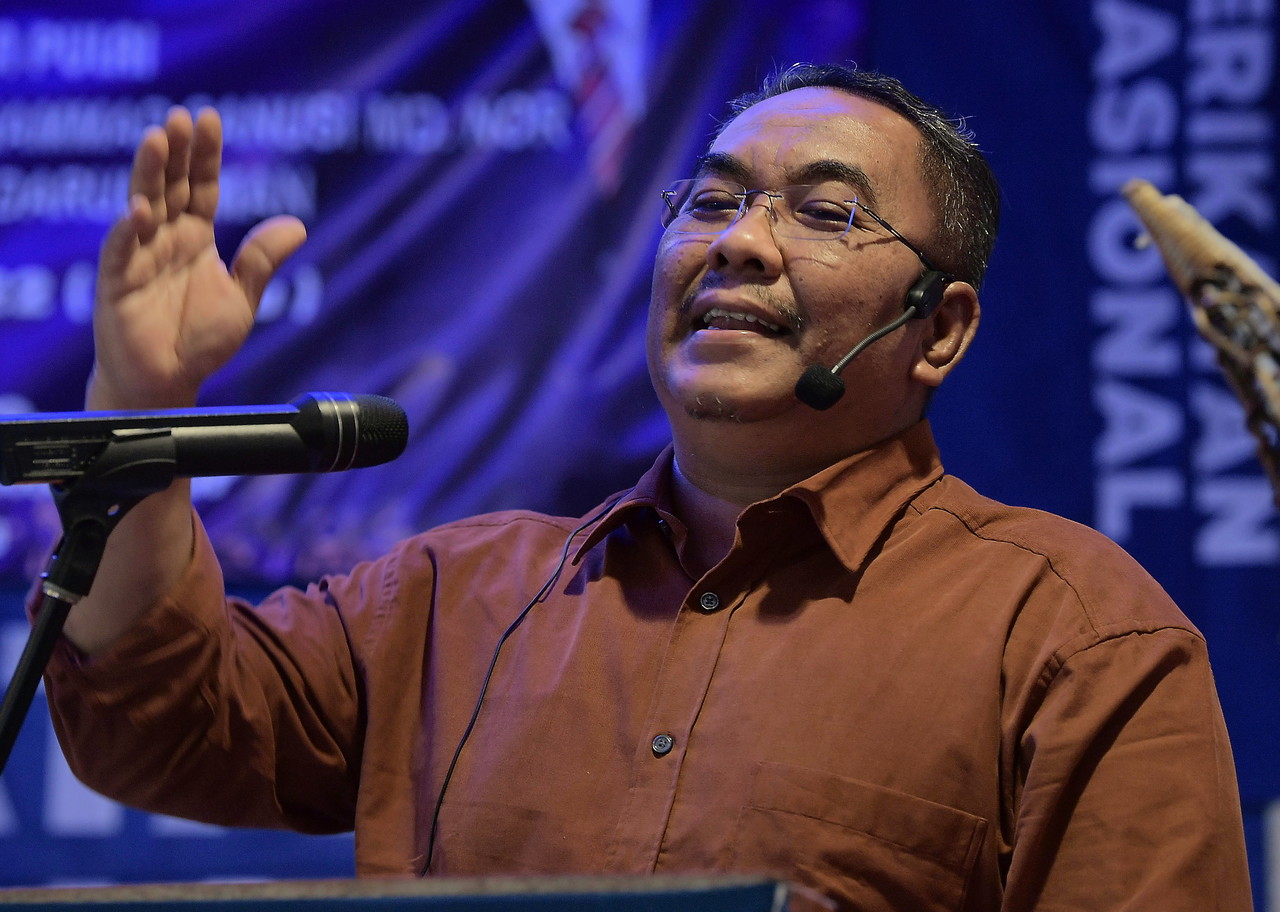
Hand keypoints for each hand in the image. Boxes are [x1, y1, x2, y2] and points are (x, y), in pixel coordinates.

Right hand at [90, 106, 306, 410]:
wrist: (168, 381)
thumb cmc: (201, 339)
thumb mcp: (243, 297)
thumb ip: (262, 261)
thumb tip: (299, 224)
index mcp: (195, 237)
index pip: (202, 187)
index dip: (205, 155)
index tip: (210, 118)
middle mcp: (165, 239)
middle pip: (169, 186)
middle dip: (174, 152)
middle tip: (180, 117)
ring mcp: (138, 256)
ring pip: (141, 205)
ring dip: (147, 173)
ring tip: (156, 138)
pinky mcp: (117, 282)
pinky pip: (120, 251)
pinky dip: (127, 230)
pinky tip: (137, 210)